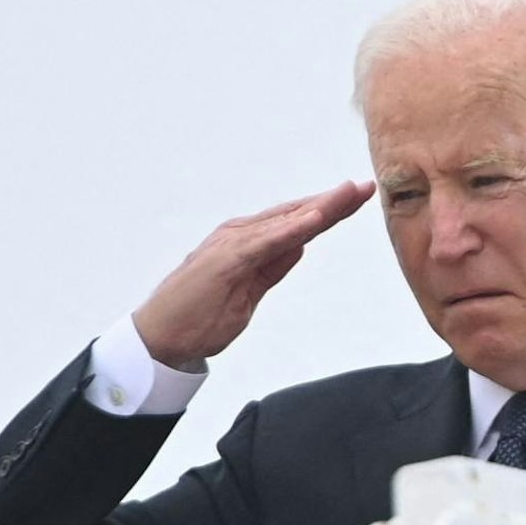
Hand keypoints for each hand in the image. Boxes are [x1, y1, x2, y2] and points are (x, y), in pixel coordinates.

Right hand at [132, 180, 374, 368]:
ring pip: (286, 221)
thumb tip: (299, 247)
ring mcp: (233, 244)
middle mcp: (240, 236)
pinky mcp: (228, 259)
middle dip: (332, 201)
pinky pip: (269, 241)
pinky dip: (295, 228)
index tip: (356, 199)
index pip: (295, 223)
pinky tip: (318, 218)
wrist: (160, 337)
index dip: (327, 211)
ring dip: (320, 207)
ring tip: (350, 194)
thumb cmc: (198, 317)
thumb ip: (272, 267)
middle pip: (295, 214)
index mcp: (246, 244)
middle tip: (365, 187)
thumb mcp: (249, 292)